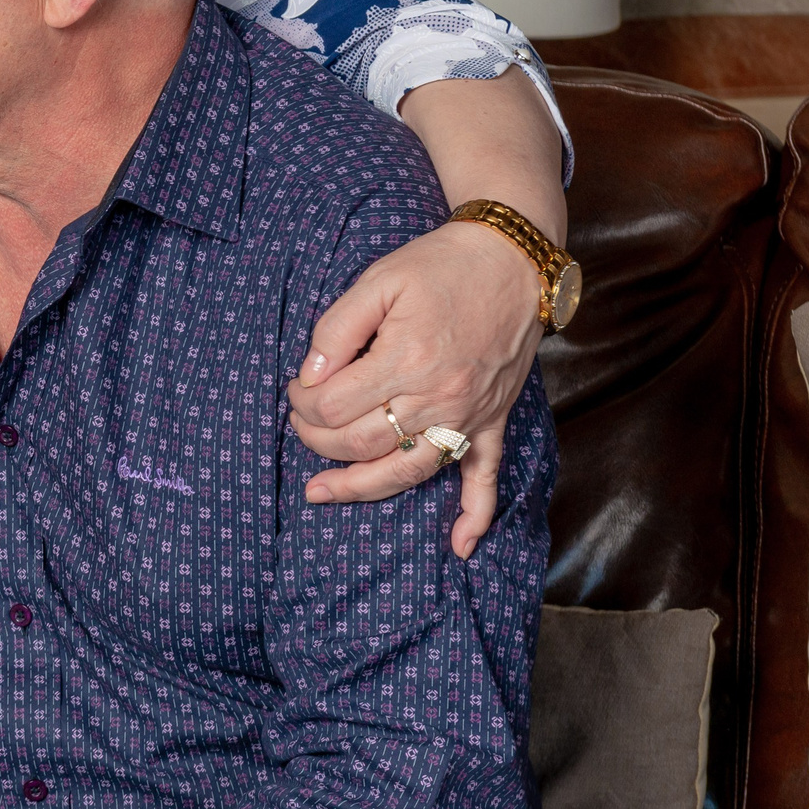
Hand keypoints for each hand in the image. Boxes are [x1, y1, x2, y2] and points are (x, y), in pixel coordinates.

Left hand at [287, 220, 540, 558]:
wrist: (512, 261)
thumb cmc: (438, 267)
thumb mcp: (377, 280)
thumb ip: (337, 328)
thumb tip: (308, 374)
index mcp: (406, 360)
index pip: (333, 406)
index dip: (302, 401)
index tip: (296, 386)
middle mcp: (438, 397)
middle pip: (361, 442)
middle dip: (317, 439)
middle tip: (301, 423)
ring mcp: (469, 415)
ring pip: (408, 470)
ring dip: (361, 487)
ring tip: (321, 493)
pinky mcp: (492, 421)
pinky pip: (485, 478)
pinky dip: (474, 516)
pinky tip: (459, 547)